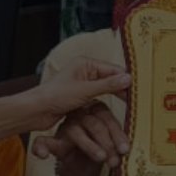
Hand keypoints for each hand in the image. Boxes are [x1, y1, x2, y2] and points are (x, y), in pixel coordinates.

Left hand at [14, 58, 131, 133]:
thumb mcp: (85, 90)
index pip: (113, 69)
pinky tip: (116, 112)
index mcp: (85, 63)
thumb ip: (108, 85)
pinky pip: (98, 99)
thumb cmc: (54, 96)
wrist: (35, 112)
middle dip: (123, 89)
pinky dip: (107, 104)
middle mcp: (85, 72)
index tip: (141, 88)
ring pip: (106, 90)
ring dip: (116, 97)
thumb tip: (128, 79)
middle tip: (138, 100)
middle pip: (110, 79)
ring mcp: (82, 85)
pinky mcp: (80, 98)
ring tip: (131, 107)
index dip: (127, 79)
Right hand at [29, 100, 128, 175]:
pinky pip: (43, 142)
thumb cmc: (101, 150)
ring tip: (100, 158)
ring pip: (76, 132)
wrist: (83, 168)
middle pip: (95, 124)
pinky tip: (42, 155)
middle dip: (107, 142)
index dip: (117, 134)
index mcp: (96, 111)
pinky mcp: (53, 140)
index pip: (107, 117)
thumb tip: (131, 149)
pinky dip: (41, 148)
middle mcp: (81, 115)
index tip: (125, 149)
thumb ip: (121, 143)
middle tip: (114, 158)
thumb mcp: (114, 146)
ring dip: (89, 146)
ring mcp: (66, 127)